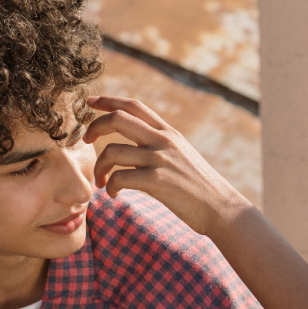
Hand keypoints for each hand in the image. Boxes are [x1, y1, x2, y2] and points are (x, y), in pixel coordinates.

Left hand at [82, 96, 253, 234]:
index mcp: (168, 133)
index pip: (133, 106)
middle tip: (86, 142)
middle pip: (117, 119)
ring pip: (112, 151)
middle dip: (94, 127)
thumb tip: (138, 142)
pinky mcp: (158, 181)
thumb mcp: (182, 155)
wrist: (220, 208)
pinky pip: (120, 178)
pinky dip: (111, 187)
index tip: (90, 102)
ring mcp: (160, 160)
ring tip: (102, 182)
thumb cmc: (199, 187)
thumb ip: (161, 145)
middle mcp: (163, 141)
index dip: (108, 100)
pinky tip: (114, 194)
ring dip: (99, 167)